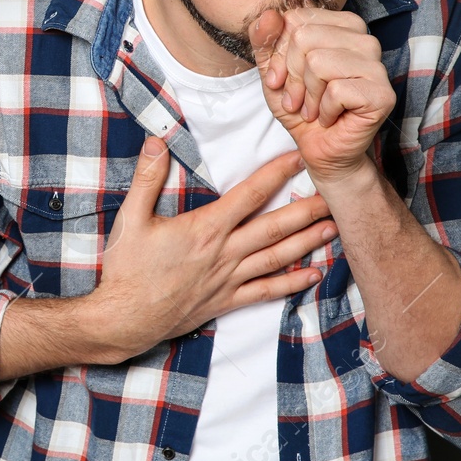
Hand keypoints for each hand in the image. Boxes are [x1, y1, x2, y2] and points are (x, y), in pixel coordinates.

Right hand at [88, 139, 337, 363]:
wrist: (125, 318)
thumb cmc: (127, 268)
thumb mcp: (131, 218)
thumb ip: (147, 178)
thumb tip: (156, 142)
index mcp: (205, 229)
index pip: (249, 194)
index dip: (276, 173)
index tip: (298, 158)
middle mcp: (224, 253)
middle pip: (274, 227)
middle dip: (307, 209)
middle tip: (334, 196)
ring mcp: (228, 279)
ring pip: (277, 258)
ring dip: (307, 243)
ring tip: (333, 228)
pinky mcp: (226, 301)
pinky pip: (266, 291)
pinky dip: (291, 284)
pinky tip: (313, 276)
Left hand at [250, 5, 394, 184]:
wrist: (321, 149)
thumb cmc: (300, 107)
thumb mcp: (272, 71)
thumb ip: (265, 41)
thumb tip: (267, 15)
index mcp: (341, 26)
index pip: (296, 20)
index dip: (280, 54)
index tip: (281, 79)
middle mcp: (364, 40)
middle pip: (305, 38)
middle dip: (292, 76)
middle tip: (298, 99)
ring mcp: (377, 66)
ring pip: (319, 62)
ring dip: (308, 95)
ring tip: (314, 108)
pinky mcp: (383, 93)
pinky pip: (336, 90)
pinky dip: (325, 110)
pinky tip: (331, 117)